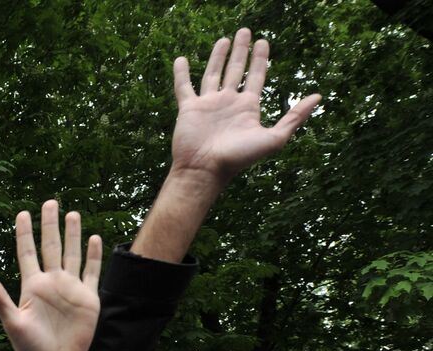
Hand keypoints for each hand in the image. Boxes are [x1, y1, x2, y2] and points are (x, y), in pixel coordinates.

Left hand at [0, 201, 102, 350]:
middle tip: (50, 202)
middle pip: (50, 246)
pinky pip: (92, 272)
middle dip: (50, 225)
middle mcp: (51, 283)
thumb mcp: (12, 322)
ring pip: (72, 254)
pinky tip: (93, 239)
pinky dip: (94, 256)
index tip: (22, 213)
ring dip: (72, 235)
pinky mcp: (88, 298)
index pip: (27, 252)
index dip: (25, 233)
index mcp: (31, 286)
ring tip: (72, 214)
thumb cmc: (29, 348)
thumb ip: (0, 299)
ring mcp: (70, 288)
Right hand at [169, 29, 320, 184]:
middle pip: (236, 69)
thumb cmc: (238, 158)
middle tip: (245, 31)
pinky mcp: (189, 108)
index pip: (256, 76)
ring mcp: (208, 104)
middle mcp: (228, 102)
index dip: (260, 59)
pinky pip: (184, 86)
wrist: (205, 170)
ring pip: (213, 73)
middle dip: (241, 50)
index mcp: (248, 107)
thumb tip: (318, 97)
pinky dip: (181, 73)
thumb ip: (294, 118)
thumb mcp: (273, 138)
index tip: (263, 42)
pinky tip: (181, 60)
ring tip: (223, 39)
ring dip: (218, 56)